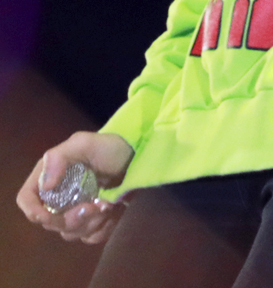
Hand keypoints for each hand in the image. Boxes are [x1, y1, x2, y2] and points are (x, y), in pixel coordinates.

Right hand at [17, 130, 133, 244]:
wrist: (136, 157)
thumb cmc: (109, 147)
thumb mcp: (85, 143)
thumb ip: (60, 157)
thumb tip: (44, 186)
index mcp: (50, 176)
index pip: (27, 199)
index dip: (33, 211)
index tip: (47, 217)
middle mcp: (59, 196)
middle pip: (50, 222)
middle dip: (71, 219)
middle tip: (93, 205)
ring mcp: (75, 210)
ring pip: (70, 233)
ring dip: (90, 223)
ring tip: (108, 205)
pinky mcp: (93, 221)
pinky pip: (90, 237)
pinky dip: (102, 228)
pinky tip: (113, 212)